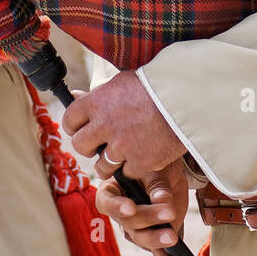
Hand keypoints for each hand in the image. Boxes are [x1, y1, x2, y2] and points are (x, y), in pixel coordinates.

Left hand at [62, 70, 186, 180]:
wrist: (187, 98)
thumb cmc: (156, 86)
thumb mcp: (122, 82)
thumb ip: (99, 95)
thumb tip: (75, 96)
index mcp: (97, 102)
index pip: (69, 120)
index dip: (75, 126)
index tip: (83, 128)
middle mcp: (104, 125)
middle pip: (80, 146)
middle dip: (89, 146)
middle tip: (101, 144)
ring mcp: (122, 146)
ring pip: (102, 166)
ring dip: (110, 162)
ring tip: (123, 153)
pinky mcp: (140, 162)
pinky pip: (127, 173)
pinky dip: (135, 167)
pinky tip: (143, 155)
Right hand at [95, 158, 189, 255]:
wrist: (170, 174)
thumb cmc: (155, 167)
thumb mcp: (155, 169)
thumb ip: (157, 186)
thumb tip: (162, 201)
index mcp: (112, 191)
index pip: (107, 202)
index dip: (117, 207)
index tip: (130, 208)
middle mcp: (120, 212)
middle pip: (128, 222)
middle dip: (148, 218)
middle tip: (168, 212)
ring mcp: (136, 228)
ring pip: (141, 238)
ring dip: (157, 239)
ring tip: (172, 237)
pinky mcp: (153, 237)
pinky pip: (156, 251)